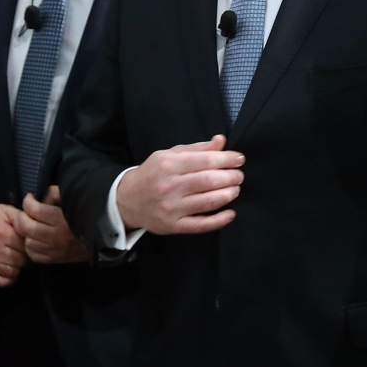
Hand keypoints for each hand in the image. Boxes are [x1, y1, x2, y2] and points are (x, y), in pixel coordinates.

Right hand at [0, 204, 26, 286]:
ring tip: (12, 258)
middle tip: (17, 250)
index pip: (25, 245)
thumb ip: (20, 217)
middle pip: (21, 260)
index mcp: (1, 232)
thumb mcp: (4, 211)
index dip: (27, 243)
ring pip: (13, 272)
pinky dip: (8, 278)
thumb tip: (34, 227)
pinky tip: (7, 270)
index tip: (24, 242)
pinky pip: (2, 282)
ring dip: (15, 266)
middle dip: (22, 255)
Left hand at [15, 186, 90, 263]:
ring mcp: (54, 251)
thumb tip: (38, 198)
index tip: (31, 198)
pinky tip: (35, 239)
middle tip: (26, 212)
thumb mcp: (70, 197)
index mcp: (59, 219)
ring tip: (31, 225)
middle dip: (22, 216)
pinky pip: (34, 256)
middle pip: (26, 227)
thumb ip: (52, 193)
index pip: (33, 209)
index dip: (28, 201)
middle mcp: (55, 237)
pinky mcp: (55, 260)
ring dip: (26, 233)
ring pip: (28, 242)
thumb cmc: (84, 212)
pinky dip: (31, 247)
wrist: (103, 235)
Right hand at [116, 135, 243, 234]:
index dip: (226, 159)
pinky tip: (231, 213)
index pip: (205, 160)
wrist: (127, 200)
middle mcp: (169, 186)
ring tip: (235, 189)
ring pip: (208, 202)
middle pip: (209, 181)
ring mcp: (172, 208)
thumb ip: (196, 149)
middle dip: (231, 177)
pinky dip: (220, 220)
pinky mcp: (173, 225)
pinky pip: (202, 225)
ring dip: (228, 194)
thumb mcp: (168, 156)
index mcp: (168, 164)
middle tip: (239, 175)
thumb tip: (221, 141)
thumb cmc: (152, 174)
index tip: (239, 159)